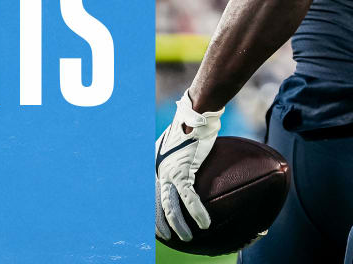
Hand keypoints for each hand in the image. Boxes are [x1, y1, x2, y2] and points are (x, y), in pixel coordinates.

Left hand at [154, 92, 222, 241]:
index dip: (151, 213)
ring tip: (187, 237)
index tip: (156, 226)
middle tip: (168, 238)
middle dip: (159, 225)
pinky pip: (189, 197)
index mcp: (153, 166)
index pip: (148, 195)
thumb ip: (174, 158)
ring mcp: (169, 172)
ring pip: (170, 206)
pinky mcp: (183, 170)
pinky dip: (197, 212)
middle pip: (154, 205)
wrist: (195, 114)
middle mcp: (157, 171)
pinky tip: (204, 224)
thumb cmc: (188, 126)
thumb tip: (183, 166)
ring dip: (179, 225)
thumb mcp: (174, 144)